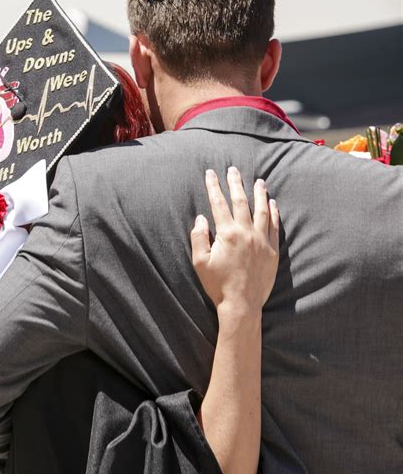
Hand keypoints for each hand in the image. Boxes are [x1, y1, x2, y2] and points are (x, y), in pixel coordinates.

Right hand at [191, 167, 278, 316]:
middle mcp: (246, 232)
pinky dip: (273, 212)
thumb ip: (199, 237)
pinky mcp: (272, 250)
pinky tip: (272, 203)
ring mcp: (261, 240)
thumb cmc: (218, 284)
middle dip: (236, 183)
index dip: (213, 186)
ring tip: (258, 181)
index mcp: (227, 234)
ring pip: (261, 210)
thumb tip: (201, 218)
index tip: (211, 173)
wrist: (241, 304)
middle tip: (233, 169)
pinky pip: (274, 225)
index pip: (218, 203)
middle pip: (241, 201)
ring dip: (259, 193)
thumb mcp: (200, 262)